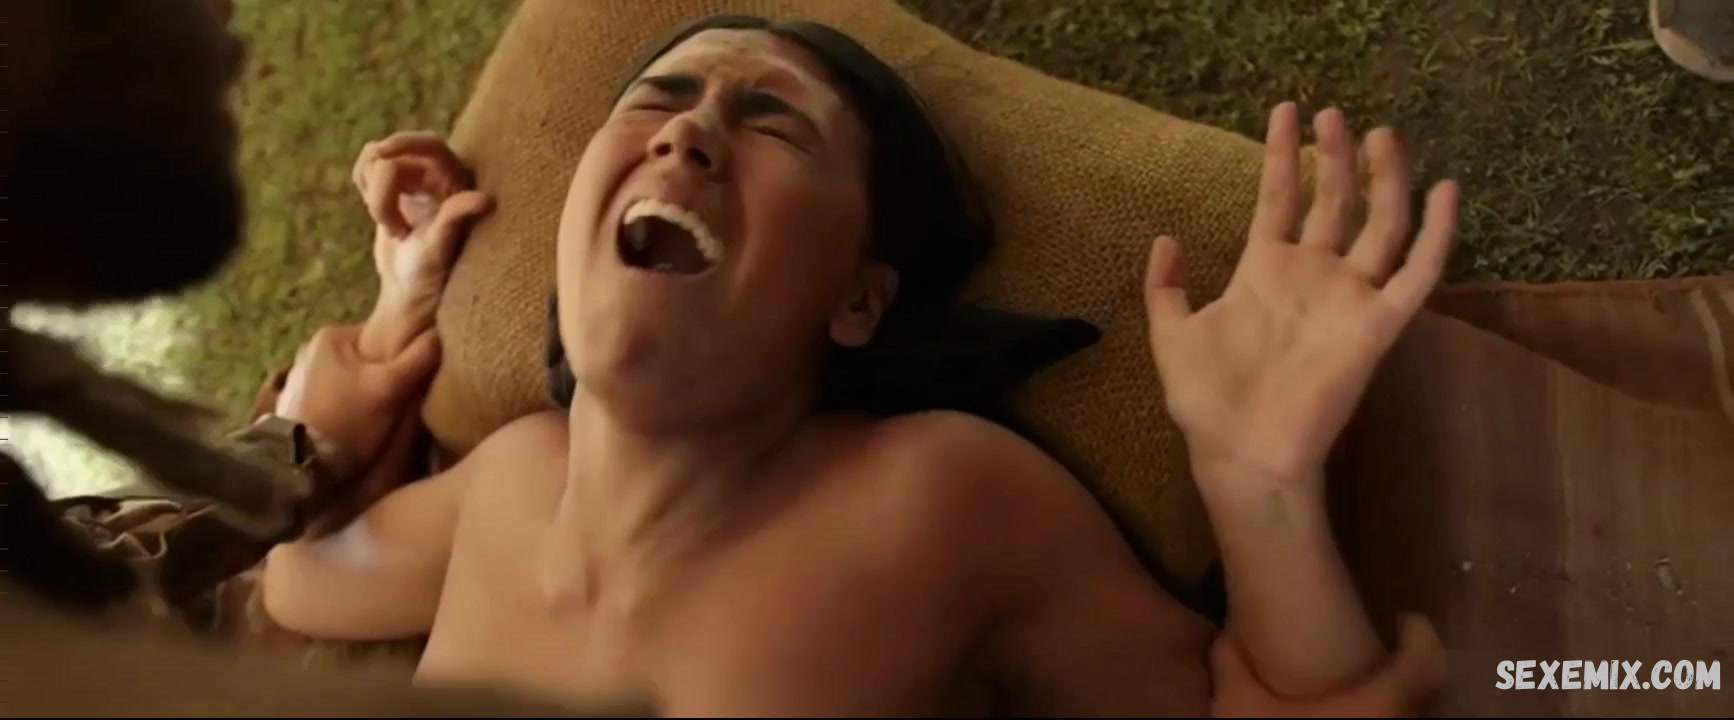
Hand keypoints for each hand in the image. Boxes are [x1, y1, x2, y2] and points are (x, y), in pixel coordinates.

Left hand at [273, 323, 440, 478]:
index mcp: (330, 335)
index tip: (415, 378)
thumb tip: (441, 333)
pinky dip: (346, 408)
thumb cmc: (346, 419)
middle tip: (401, 399)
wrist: (298, 465)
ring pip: (349, 380)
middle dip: (383, 376)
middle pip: (365, 359)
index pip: (380, 334)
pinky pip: (332, 398)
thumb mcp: (390, 388)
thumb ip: (419, 358)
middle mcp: (310, 350)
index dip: (403, 354)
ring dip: (364, 394)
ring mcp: (297, 378)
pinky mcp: (293, 404)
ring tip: (380, 416)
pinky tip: (355, 426)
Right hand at [352, 131, 491, 358]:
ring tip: (393, 230)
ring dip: (375, 195)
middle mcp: (435, 176)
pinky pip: (367, 170)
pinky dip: (365, 188)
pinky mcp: (391, 189)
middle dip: (383, 189)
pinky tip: (382, 219)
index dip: (405, 142)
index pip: (430, 144)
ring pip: (377, 161)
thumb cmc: (432, 274)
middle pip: (396, 157)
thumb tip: (486, 199)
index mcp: (455, 183)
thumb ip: (454, 218)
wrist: (410, 293)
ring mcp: (411, 181)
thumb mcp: (441, 248)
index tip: (382, 153)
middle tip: (391, 228)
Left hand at [1144, 102, 1458, 497]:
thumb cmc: (1207, 402)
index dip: (1282, 156)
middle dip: (1336, 156)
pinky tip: (1447, 192)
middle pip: (1333, 201)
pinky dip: (1436, 234)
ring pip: (1378, 224)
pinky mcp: (1377, 326)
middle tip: (1336, 113)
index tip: (1287, 110)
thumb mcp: (1171, 336)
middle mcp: (1311, 276)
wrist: (1242, 454)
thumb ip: (1167, 288)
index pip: (1279, 198)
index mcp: (1264, 271)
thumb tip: (1164, 239)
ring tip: (1383, 134)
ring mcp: (1347, 298)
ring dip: (1384, 180)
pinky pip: (1416, 275)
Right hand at [1209, 613, 1447, 717]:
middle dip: (1413, 668)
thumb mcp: (1240, 708)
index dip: (1421, 636)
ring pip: (1416, 718)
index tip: (1402, 619)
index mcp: (1376, 708)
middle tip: (1385, 651)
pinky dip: (1387, 718)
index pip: (1423, 664)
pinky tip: (1357, 717)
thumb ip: (1232, 666)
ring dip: (1403, 701)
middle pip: (1429, 694)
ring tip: (1371, 689)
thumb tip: (1227, 635)